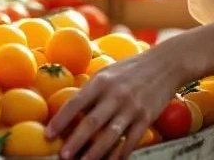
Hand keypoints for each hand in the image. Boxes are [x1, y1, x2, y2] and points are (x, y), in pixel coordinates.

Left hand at [47, 46, 185, 159]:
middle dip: (75, 141)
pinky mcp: (147, 117)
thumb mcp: (107, 73)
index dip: (61, 120)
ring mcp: (132, 107)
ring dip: (95, 152)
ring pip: (111, 134)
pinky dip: (120, 153)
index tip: (48, 134)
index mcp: (101, 81)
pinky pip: (131, 139)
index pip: (76, 102)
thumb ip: (90, 90)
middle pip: (92, 122)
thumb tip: (68, 111)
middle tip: (62, 156)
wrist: (165, 63)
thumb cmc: (130, 69)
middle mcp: (115, 94)